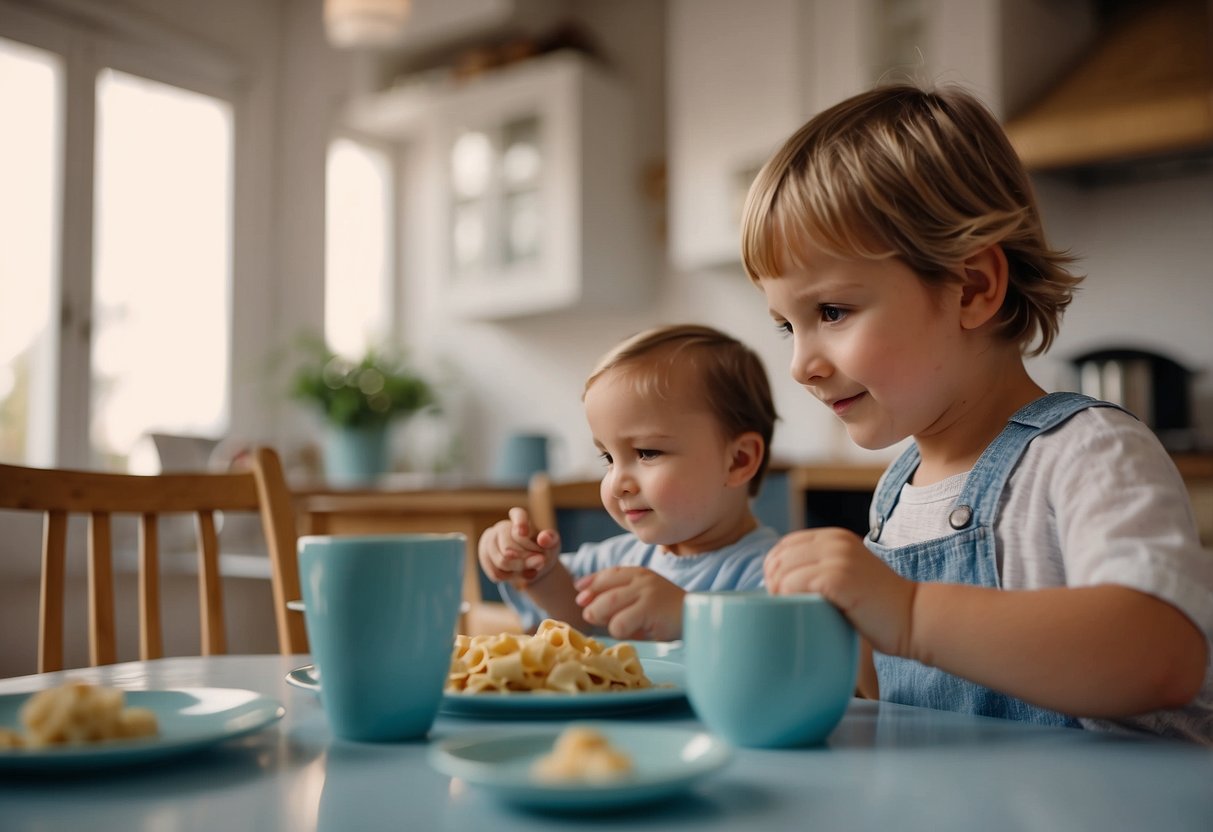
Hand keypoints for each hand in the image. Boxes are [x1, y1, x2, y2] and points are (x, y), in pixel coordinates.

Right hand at [477, 507, 561, 584]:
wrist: (530, 563)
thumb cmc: (543, 550)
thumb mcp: (552, 545)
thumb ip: (550, 541)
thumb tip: (544, 538)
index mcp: (520, 518)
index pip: (518, 514)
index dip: (519, 523)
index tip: (523, 532)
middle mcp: (502, 527)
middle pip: (509, 547)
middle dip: (525, 560)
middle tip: (540, 562)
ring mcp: (490, 540)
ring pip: (501, 561)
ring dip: (518, 570)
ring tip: (531, 571)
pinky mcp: (484, 555)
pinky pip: (495, 572)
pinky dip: (509, 577)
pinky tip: (517, 574)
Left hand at [574, 567, 684, 640]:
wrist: (697, 619)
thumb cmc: (668, 614)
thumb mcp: (643, 599)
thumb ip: (620, 598)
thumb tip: (586, 606)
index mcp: (640, 573)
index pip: (610, 574)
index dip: (591, 582)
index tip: (579, 591)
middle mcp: (642, 579)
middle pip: (605, 590)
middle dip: (592, 604)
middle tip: (589, 615)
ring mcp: (646, 592)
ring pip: (608, 605)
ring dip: (603, 618)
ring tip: (615, 626)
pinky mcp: (649, 608)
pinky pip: (620, 623)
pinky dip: (620, 631)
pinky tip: (634, 633)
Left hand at [764, 527, 916, 656]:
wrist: (913, 618)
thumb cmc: (878, 607)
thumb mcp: (848, 574)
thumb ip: (822, 568)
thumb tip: (779, 579)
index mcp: (835, 537)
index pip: (786, 544)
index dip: (774, 568)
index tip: (779, 593)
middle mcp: (835, 541)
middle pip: (780, 556)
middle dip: (772, 582)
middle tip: (782, 606)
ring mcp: (837, 557)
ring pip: (783, 570)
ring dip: (779, 593)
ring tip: (791, 610)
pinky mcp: (838, 577)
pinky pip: (794, 583)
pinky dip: (789, 599)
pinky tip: (800, 612)